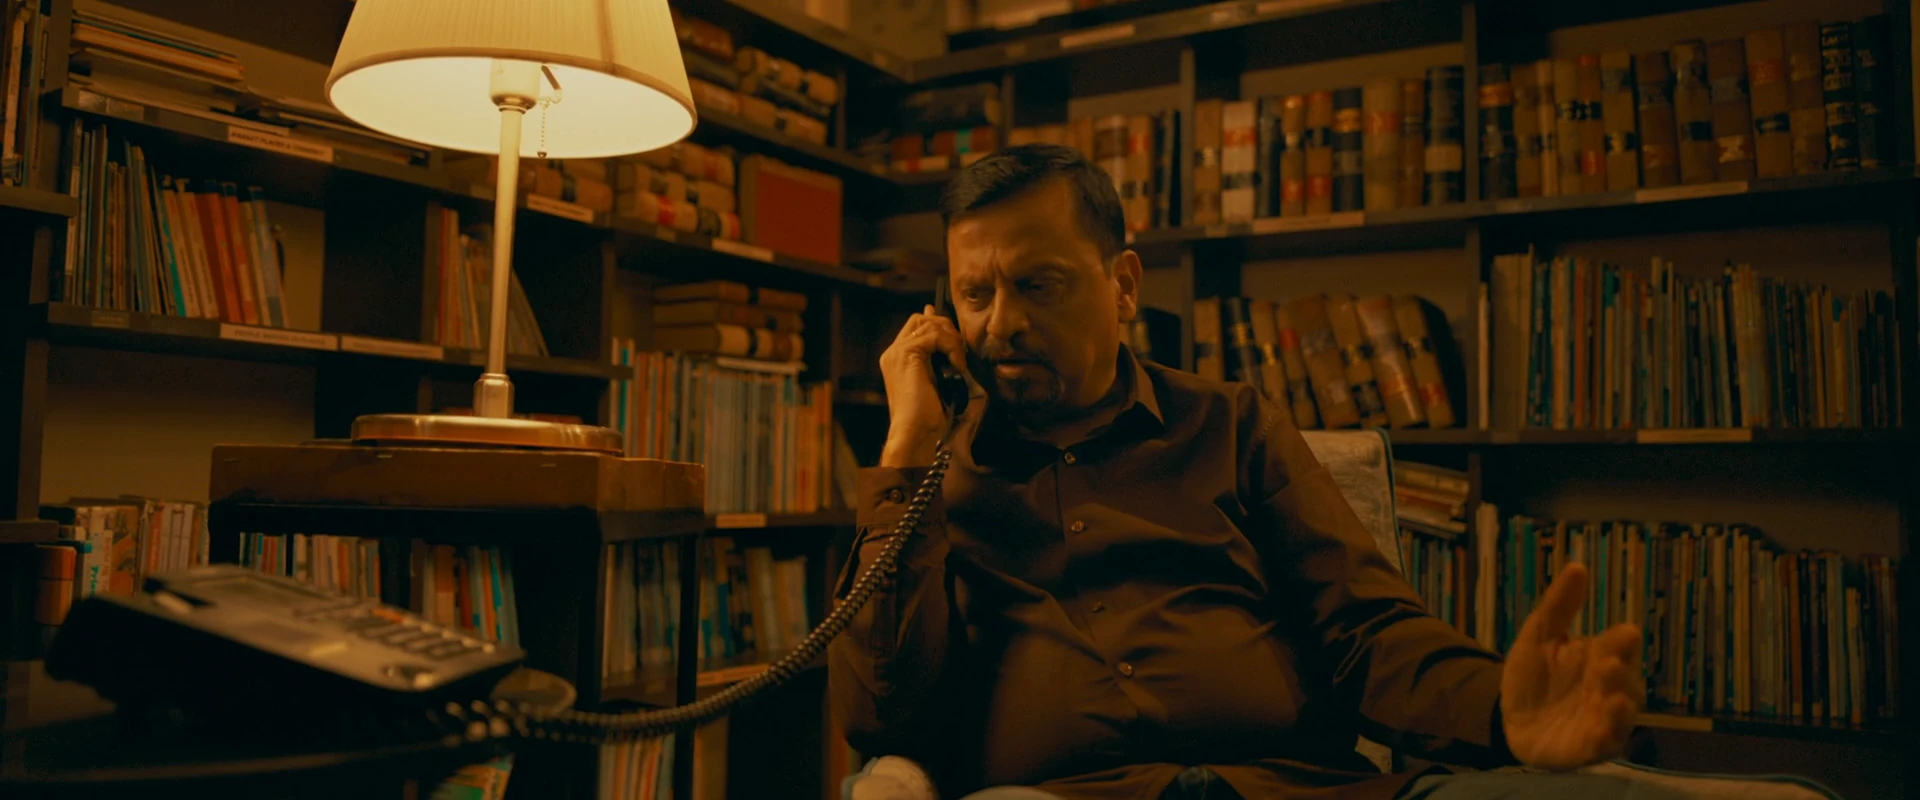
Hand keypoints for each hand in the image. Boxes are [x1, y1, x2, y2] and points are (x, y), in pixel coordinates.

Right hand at [878, 304, 965, 466]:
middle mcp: (893, 352)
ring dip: (952, 340)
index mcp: (897, 358)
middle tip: (959, 352)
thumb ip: (939, 360)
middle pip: (921, 319)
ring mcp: (897, 352)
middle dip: (945, 329)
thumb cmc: (927, 416)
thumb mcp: (936, 381)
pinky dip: (952, 347)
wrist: (915, 432)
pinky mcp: (907, 354)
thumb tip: (951, 342)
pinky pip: (935, 335)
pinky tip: (957, 366)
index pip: (916, 326)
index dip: (939, 327)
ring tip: (959, 362)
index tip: (957, 343)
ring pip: (929, 324)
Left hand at [1500, 562, 1644, 769]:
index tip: (1625, 633)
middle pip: (1625, 681)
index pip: (1617, 647)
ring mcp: (1603, 719)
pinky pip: (1606, 744)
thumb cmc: (1532, 674)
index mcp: (1601, 657)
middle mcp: (1609, 688)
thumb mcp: (1538, 635)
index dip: (1620, 642)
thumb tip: (1578, 565)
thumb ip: (1559, 605)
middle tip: (1609, 663)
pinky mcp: (1591, 747)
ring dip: (1620, 707)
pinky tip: (1602, 729)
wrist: (1506, 716)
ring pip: (1623, 714)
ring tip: (1613, 696)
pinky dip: (1607, 736)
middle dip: (1620, 673)